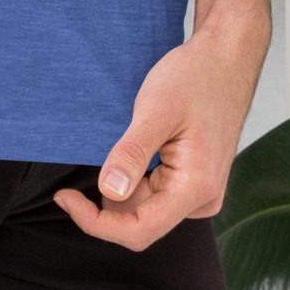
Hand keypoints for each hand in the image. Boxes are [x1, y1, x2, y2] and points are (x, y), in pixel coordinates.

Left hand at [53, 4, 269, 250]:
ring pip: (146, 208)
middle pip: (140, 221)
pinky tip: (138, 149)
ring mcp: (201, 192)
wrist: (225, 59)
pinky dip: (136, 179)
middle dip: (108, 201)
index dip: (96, 223)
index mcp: (196, 187)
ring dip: (124, 186)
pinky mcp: (195, 182)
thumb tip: (108, 191)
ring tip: (125, 143)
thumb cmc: (195, 77)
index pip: (139, 230)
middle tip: (85, 167)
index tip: (64, 198)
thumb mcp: (157, 109)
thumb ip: (132, 153)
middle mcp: (203, 199)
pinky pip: (156, 195)